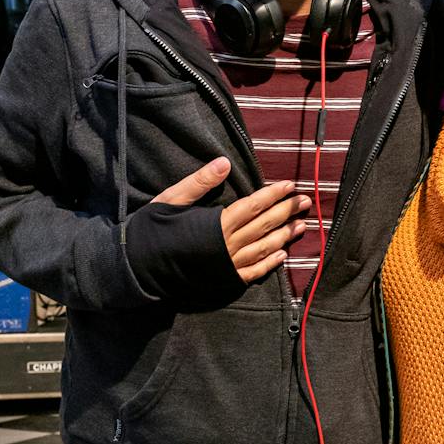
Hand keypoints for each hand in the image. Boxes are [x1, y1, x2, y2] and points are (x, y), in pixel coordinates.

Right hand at [152, 159, 310, 284]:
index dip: (273, 195)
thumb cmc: (150, 231)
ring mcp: (228, 266)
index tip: (290, 186)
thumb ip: (198, 183)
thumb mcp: (170, 200)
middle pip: (264, 226)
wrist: (137, 269)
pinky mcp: (224, 281)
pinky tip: (282, 256)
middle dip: (286, 212)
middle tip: (305, 201)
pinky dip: (269, 264)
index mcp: (216, 224)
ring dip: (285, 236)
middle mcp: (227, 246)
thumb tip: (224, 163)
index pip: (253, 206)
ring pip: (264, 249)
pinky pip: (253, 273)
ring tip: (301, 225)